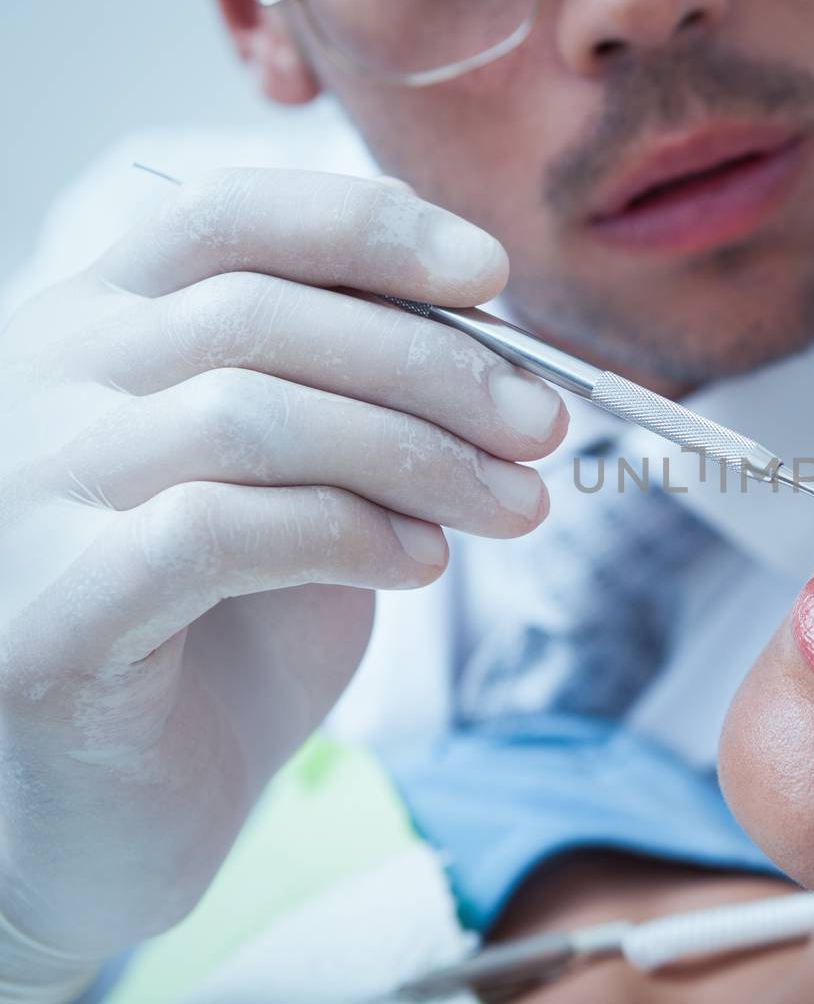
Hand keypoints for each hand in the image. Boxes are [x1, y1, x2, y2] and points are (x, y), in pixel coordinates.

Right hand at [0, 168, 565, 997]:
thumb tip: (508, 351)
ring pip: (249, 414)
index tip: (495, 275)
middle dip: (437, 363)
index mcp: (100, 328)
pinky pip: (217, 528)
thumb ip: (365, 403)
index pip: (227, 217)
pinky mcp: (43, 617)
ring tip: (515, 507)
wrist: (130, 813)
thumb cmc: (230, 634)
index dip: (372, 230)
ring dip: (420, 455)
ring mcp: (20, 499)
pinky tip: (421, 565)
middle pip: (263, 313)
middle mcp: (37, 388)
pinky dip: (350, 534)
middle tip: (544, 425)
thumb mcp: (311, 486)